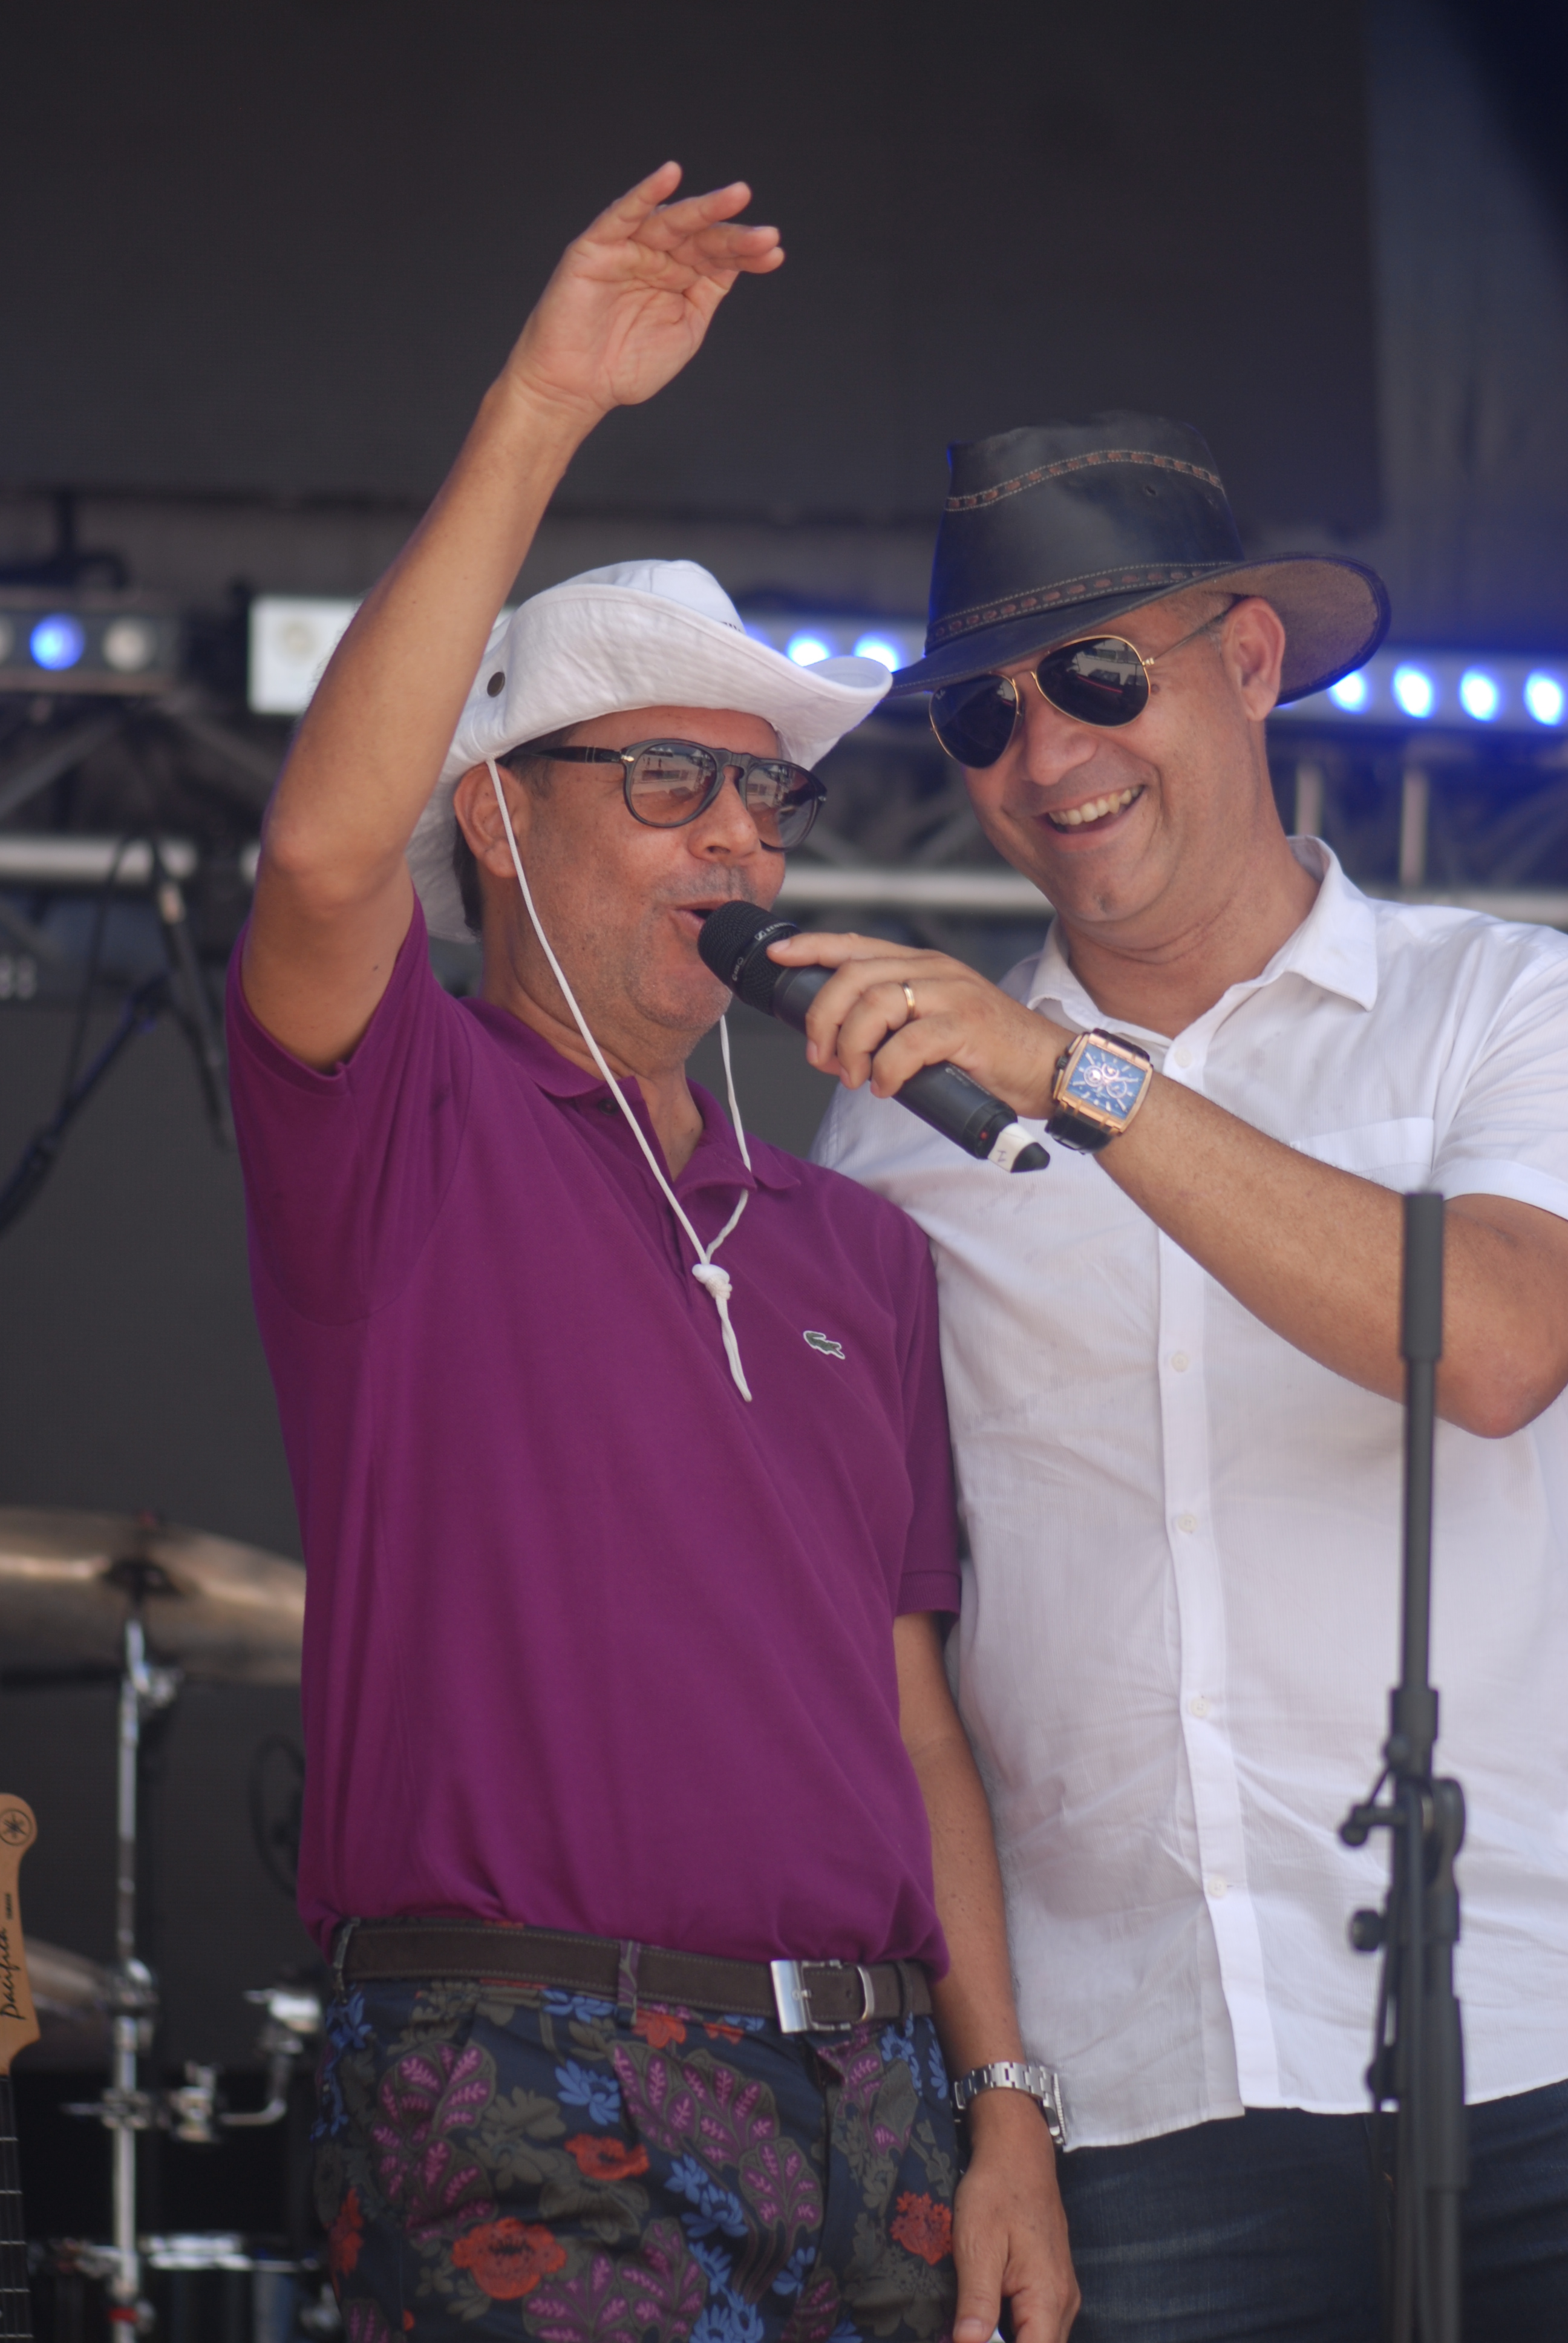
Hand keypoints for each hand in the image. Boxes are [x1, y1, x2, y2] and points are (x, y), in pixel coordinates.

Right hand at [503, 162, 782, 423]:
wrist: (576, 389)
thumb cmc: (625, 366)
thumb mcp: (685, 329)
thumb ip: (708, 292)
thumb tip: (740, 262)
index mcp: (678, 276)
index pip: (718, 256)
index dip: (746, 254)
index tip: (775, 252)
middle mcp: (656, 256)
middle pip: (700, 237)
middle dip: (734, 233)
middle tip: (766, 233)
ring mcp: (628, 248)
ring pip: (671, 221)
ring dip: (705, 208)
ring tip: (739, 196)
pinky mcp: (597, 246)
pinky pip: (623, 213)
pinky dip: (645, 192)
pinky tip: (670, 174)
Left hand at [766, 930, 1068, 1116]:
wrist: (1052, 1066)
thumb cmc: (991, 1051)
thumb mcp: (936, 1022)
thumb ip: (894, 1021)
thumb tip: (837, 1044)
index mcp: (923, 965)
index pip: (856, 946)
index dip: (812, 948)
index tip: (779, 957)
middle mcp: (934, 971)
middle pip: (852, 977)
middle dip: (822, 1019)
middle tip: (821, 1057)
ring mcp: (951, 996)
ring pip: (874, 1006)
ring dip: (850, 1048)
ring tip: (855, 1076)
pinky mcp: (967, 1028)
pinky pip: (907, 1045)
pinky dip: (886, 1071)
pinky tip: (887, 1087)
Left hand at [952, 2094, 1078, 2342]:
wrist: (1017, 2151)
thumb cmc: (996, 2190)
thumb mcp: (977, 2245)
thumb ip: (976, 2302)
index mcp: (1048, 2298)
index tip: (968, 2340)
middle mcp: (1064, 2302)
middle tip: (967, 2331)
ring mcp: (1061, 2293)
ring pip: (1039, 2338)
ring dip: (1006, 2339)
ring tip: (973, 2324)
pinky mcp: (1052, 2284)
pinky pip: (1037, 2324)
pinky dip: (1013, 2330)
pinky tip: (986, 2320)